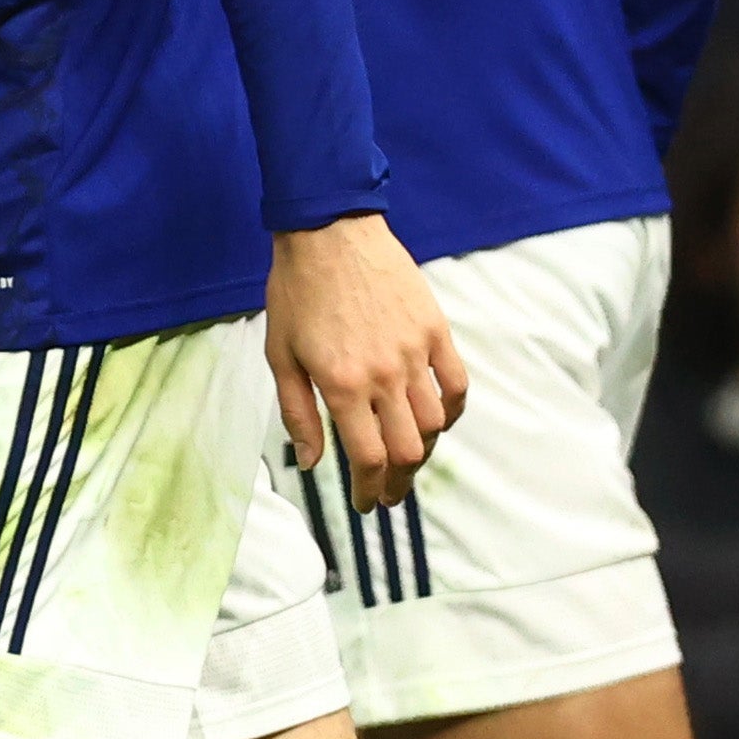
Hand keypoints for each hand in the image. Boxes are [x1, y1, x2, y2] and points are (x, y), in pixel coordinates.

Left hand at [264, 211, 464, 508]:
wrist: (329, 234)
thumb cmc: (296, 294)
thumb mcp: (280, 356)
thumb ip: (298, 413)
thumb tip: (311, 462)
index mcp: (343, 385)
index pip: (368, 457)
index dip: (369, 489)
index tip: (365, 504)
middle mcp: (385, 376)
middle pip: (407, 450)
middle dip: (398, 483)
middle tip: (388, 496)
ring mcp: (416, 354)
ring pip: (436, 423)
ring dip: (425, 451)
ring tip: (408, 464)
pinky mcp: (437, 332)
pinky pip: (458, 385)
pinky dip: (453, 412)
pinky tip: (440, 424)